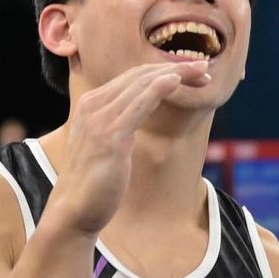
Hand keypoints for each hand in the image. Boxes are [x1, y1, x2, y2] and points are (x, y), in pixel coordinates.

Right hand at [45, 61, 210, 237]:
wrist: (73, 210)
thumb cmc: (93, 181)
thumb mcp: (104, 142)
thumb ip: (118, 122)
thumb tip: (138, 112)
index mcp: (91, 104)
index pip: (132, 77)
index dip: (162, 70)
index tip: (190, 73)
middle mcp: (93, 106)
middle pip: (139, 75)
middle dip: (174, 67)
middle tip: (204, 68)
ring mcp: (100, 120)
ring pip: (143, 85)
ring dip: (175, 74)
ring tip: (202, 72)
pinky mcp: (110, 137)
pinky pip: (139, 105)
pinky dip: (159, 89)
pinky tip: (177, 81)